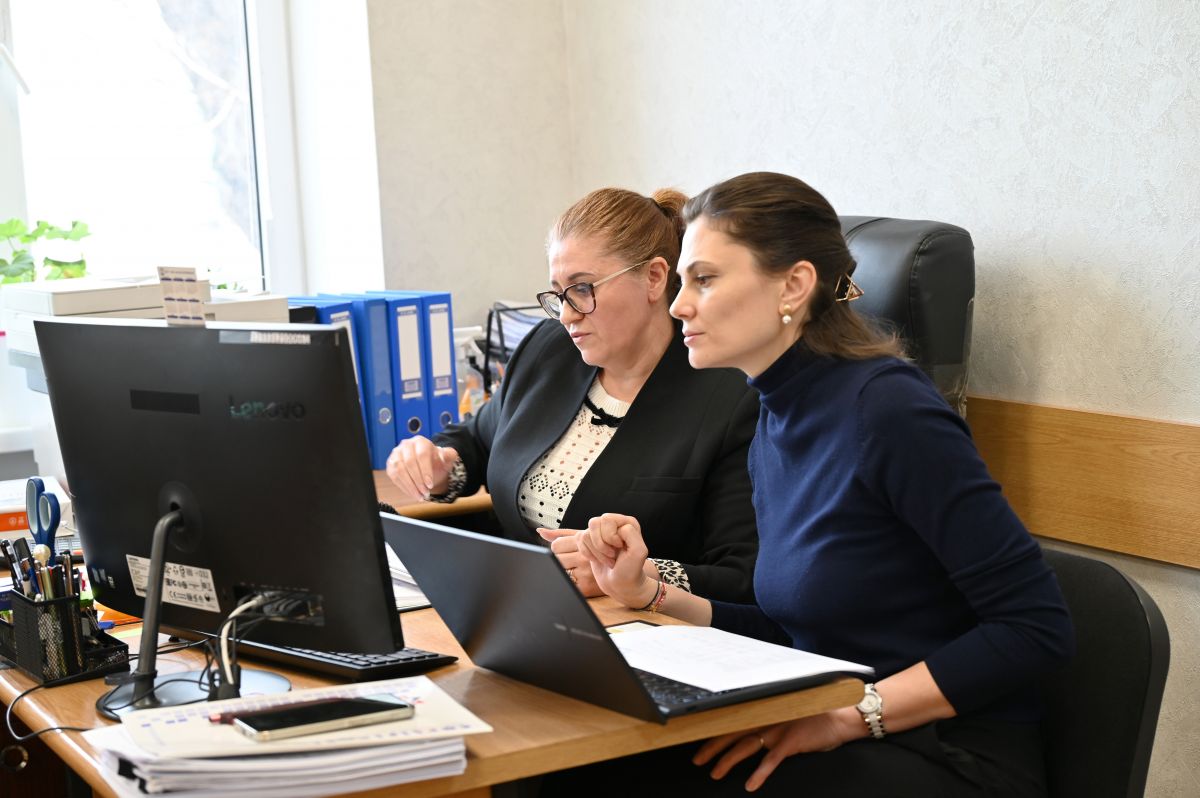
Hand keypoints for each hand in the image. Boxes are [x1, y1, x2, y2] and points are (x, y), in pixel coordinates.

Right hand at [385, 436, 459, 501]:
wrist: (426, 464)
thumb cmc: (436, 461)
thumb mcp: (446, 458)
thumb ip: (449, 455)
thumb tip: (443, 456)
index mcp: (420, 441)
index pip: (421, 455)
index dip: (425, 471)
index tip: (430, 485)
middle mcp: (406, 445)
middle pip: (409, 463)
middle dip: (418, 481)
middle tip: (426, 493)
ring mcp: (396, 454)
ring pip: (400, 471)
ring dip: (410, 486)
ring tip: (420, 497)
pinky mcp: (391, 465)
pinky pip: (395, 477)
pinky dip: (404, 487)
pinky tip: (413, 494)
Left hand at [537, 528, 602, 596]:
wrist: (626, 571)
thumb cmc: (603, 552)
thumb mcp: (585, 537)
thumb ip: (562, 534)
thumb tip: (540, 531)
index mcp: (584, 541)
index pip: (556, 545)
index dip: (558, 550)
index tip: (567, 553)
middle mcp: (585, 556)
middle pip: (557, 558)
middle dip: (561, 561)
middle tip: (571, 564)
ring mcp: (586, 572)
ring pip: (560, 571)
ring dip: (564, 573)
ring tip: (576, 572)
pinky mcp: (587, 587)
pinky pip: (567, 585)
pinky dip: (569, 585)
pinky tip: (579, 581)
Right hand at [575, 513, 653, 606]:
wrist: (621, 585)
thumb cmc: (631, 570)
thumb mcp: (639, 551)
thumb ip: (630, 533)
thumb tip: (614, 528)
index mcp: (627, 522)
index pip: (607, 519)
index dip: (610, 537)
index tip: (620, 548)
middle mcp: (613, 524)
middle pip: (594, 524)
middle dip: (601, 545)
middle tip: (612, 555)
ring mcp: (601, 532)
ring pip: (586, 534)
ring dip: (596, 552)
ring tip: (607, 559)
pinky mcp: (590, 540)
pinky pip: (579, 539)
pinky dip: (587, 553)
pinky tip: (598, 559)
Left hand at [693, 711, 856, 791]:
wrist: (840, 717)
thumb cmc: (813, 716)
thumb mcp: (785, 713)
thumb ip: (767, 720)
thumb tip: (749, 733)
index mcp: (764, 710)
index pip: (732, 720)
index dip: (714, 731)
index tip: (698, 741)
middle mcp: (767, 716)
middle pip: (732, 732)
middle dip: (712, 747)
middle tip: (697, 761)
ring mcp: (778, 728)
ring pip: (745, 746)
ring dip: (728, 761)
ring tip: (715, 774)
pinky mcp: (791, 741)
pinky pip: (771, 760)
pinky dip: (759, 773)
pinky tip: (750, 785)